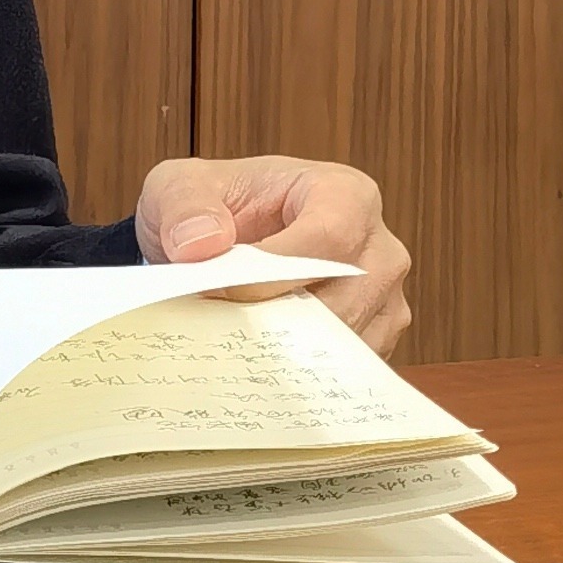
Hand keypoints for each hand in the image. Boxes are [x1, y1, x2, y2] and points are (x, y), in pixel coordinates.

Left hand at [133, 155, 412, 356]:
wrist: (217, 244)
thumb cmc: (211, 209)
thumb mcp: (178, 187)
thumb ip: (184, 206)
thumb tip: (202, 244)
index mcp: (345, 194)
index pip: (328, 237)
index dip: (274, 273)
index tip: (218, 293)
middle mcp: (378, 246)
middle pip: (345, 298)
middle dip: (278, 321)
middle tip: (219, 332)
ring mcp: (383, 297)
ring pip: (348, 341)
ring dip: (287, 353)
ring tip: (233, 349)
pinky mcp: (372, 337)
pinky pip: (346, 370)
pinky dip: (300, 374)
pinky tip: (255, 366)